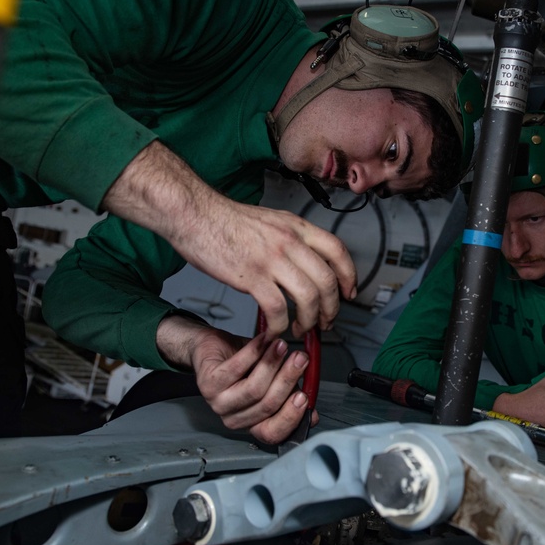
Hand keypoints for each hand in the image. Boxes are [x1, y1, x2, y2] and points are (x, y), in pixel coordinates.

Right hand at [102, 142, 357, 338]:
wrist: (195, 214)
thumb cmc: (226, 220)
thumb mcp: (270, 221)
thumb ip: (290, 240)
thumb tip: (303, 263)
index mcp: (296, 227)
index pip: (337, 251)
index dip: (348, 276)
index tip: (348, 293)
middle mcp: (289, 241)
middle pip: (327, 281)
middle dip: (332, 308)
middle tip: (325, 322)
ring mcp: (271, 259)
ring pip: (308, 298)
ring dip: (309, 321)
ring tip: (300, 329)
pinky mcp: (251, 277)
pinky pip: (278, 309)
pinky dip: (281, 326)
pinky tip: (275, 330)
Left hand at [158, 317, 316, 443]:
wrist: (212, 347)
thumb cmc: (243, 363)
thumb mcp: (272, 380)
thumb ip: (290, 393)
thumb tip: (311, 408)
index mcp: (252, 422)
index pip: (272, 433)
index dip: (290, 417)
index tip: (305, 396)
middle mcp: (234, 418)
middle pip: (267, 405)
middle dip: (288, 379)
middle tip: (300, 358)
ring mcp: (218, 403)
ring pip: (254, 389)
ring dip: (272, 363)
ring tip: (281, 345)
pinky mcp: (208, 384)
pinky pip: (236, 368)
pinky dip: (254, 351)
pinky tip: (264, 340)